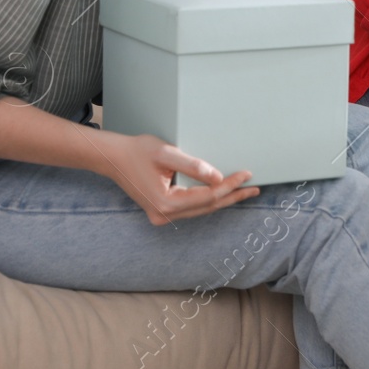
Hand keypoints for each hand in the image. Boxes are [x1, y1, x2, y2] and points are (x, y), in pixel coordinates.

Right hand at [98, 132, 259, 225]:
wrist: (113, 158)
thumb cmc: (138, 152)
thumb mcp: (167, 153)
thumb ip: (193, 166)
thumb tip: (218, 177)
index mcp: (166, 204)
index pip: (208, 196)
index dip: (230, 186)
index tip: (247, 175)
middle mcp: (164, 215)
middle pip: (208, 207)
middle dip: (232, 196)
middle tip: (255, 189)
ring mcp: (162, 216)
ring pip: (201, 209)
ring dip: (223, 200)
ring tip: (245, 191)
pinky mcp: (162, 211)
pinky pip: (192, 207)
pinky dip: (209, 200)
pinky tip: (223, 193)